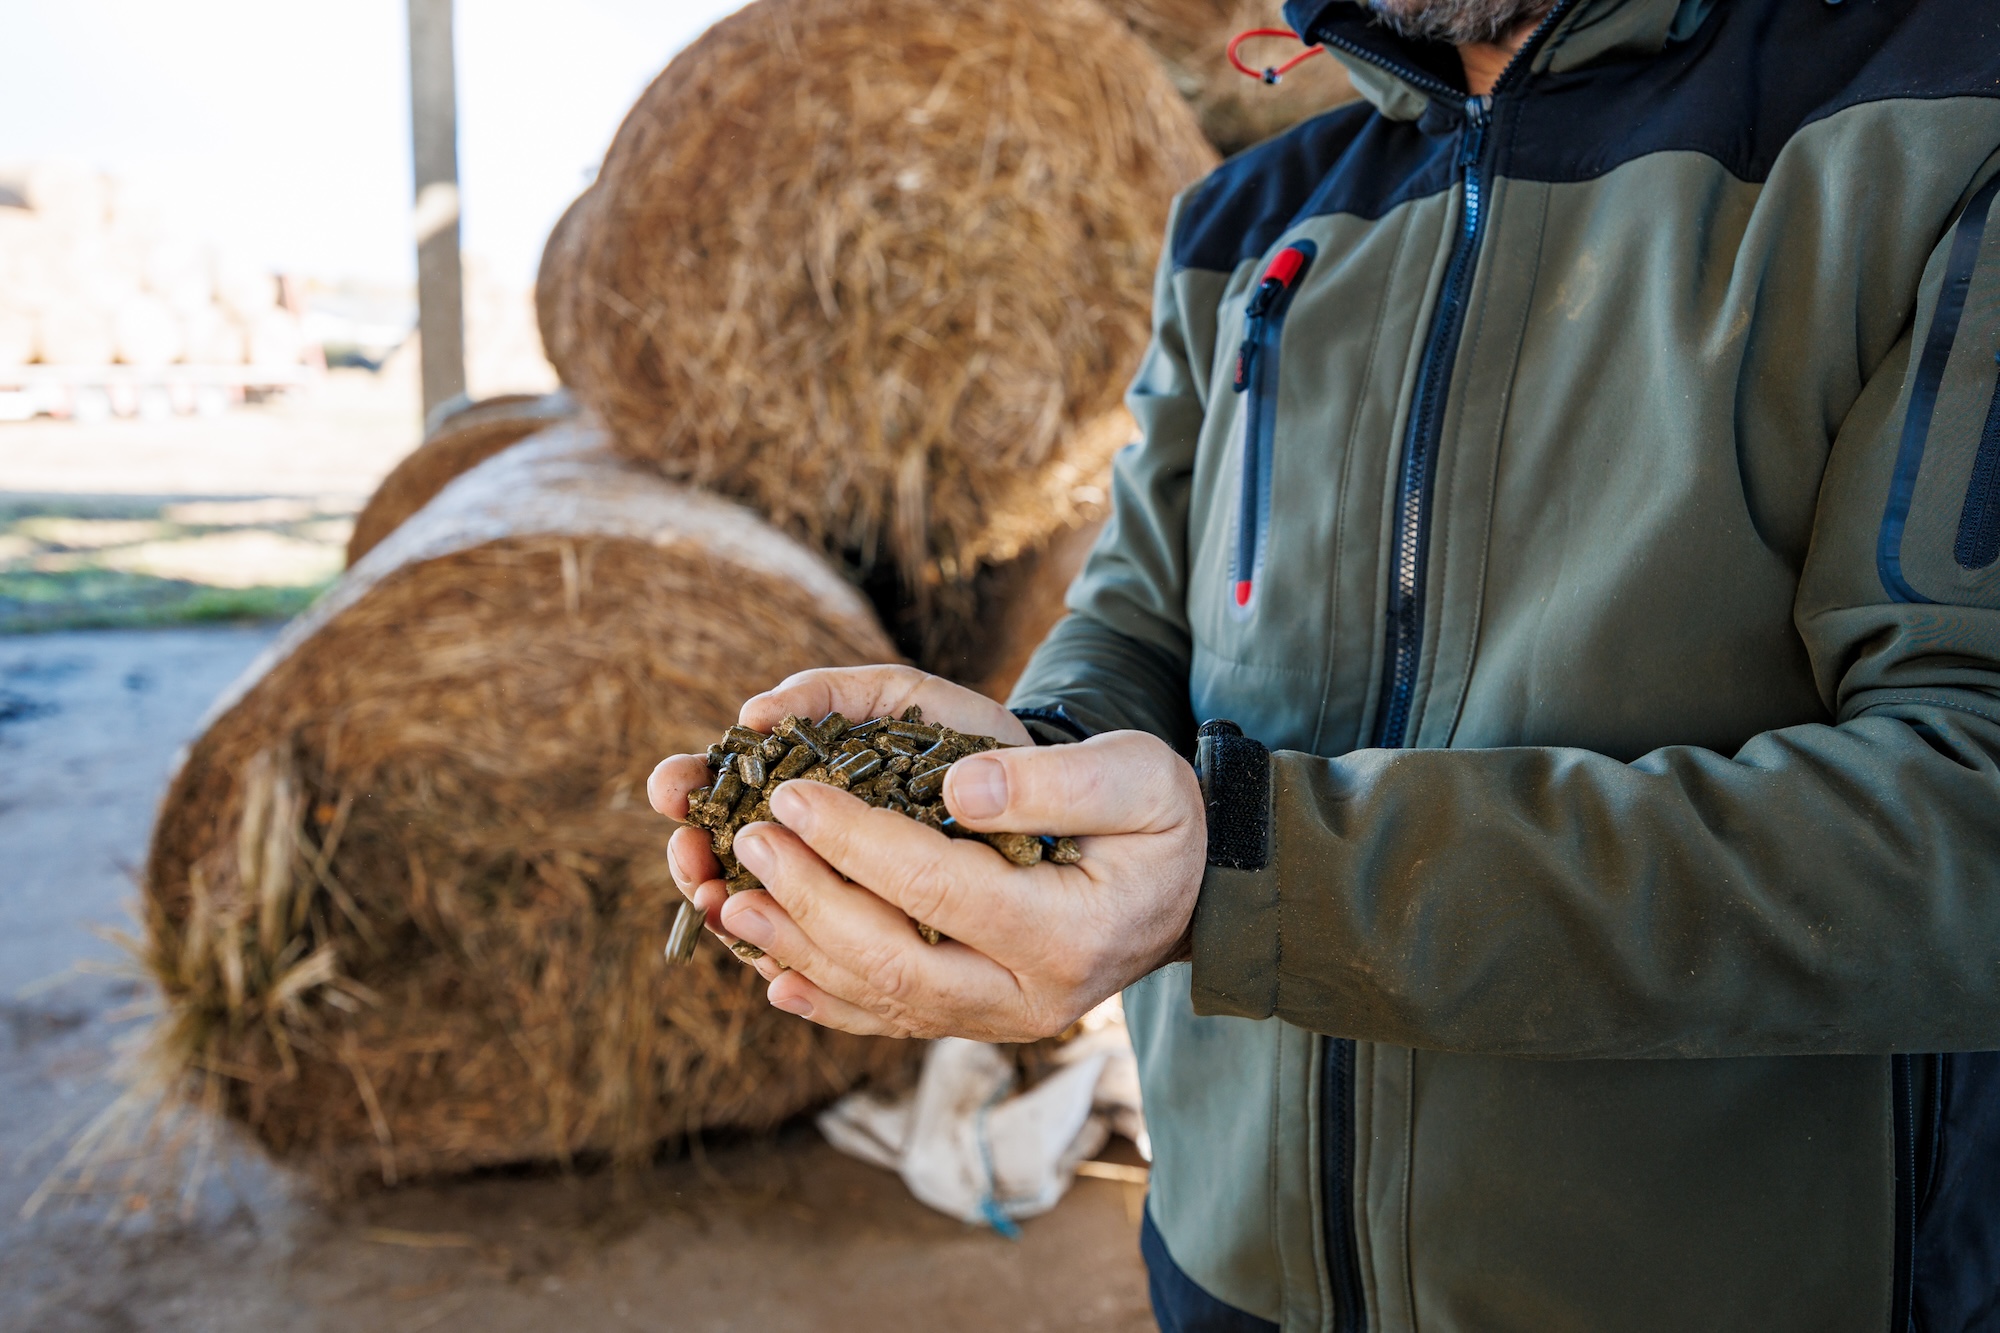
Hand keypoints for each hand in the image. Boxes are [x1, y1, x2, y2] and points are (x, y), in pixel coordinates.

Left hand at [645, 665, 1205, 1041]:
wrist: (1182, 891)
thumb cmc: (1158, 819)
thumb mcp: (1140, 777)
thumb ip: (1056, 781)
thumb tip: (957, 788)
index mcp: (1071, 932)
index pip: (946, 891)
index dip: (862, 844)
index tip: (797, 794)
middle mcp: (1030, 997)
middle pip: (896, 963)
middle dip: (810, 899)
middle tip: (749, 838)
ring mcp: (996, 1020)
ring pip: (880, 1001)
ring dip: (796, 952)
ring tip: (725, 899)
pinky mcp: (971, 1020)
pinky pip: (887, 1022)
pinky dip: (824, 1000)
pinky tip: (770, 973)